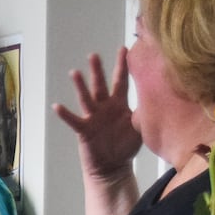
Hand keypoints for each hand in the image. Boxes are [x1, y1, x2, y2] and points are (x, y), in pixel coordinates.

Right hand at [53, 49, 141, 180]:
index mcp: (119, 104)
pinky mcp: (84, 131)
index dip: (123, 65)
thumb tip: (157, 100)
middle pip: (100, 85)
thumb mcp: (140, 128)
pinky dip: (65, 114)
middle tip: (93, 55)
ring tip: (75, 72)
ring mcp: (93, 118)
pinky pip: (74, 121)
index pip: (121, 81)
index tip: (124, 48)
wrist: (112, 167)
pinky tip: (57, 106)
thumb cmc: (126, 146)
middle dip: (97, 70)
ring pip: (86, 98)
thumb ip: (146, 113)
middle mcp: (104, 108)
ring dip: (80, 86)